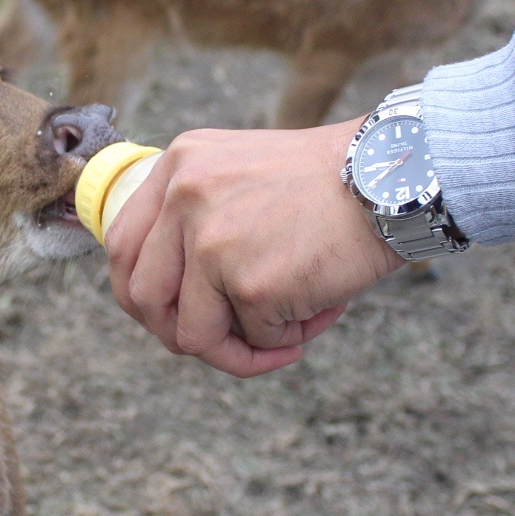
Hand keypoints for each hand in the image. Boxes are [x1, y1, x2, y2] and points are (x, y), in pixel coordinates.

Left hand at [104, 119, 403, 377]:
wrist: (394, 175)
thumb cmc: (331, 182)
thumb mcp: (241, 172)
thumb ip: (198, 216)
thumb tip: (170, 299)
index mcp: (177, 165)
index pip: (121, 246)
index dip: (140, 293)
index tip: (173, 315)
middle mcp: (183, 197)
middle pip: (141, 297)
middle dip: (180, 333)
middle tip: (225, 341)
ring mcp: (211, 240)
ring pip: (191, 333)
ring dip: (236, 350)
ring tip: (288, 335)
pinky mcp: (250, 283)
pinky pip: (253, 338)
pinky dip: (285, 339)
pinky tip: (322, 312)